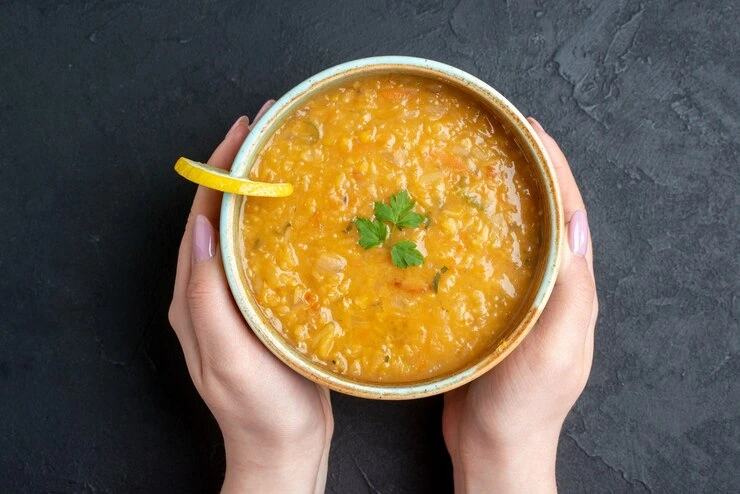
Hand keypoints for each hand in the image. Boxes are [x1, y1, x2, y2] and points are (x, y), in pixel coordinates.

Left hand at [168, 102, 333, 493]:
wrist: (284, 446)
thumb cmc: (258, 408)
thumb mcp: (228, 354)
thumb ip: (207, 294)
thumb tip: (200, 227)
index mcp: (194, 296)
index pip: (200, 217)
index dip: (218, 170)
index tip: (242, 131)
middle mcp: (211, 291)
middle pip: (220, 216)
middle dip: (239, 170)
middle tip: (269, 132)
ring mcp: (238, 298)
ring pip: (244, 231)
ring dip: (261, 192)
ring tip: (287, 159)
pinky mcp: (265, 307)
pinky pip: (267, 254)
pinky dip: (281, 224)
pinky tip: (306, 213)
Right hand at [442, 118, 597, 493]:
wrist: (495, 447)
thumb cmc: (525, 406)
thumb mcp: (554, 350)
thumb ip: (571, 292)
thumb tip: (576, 224)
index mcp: (572, 288)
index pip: (569, 211)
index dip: (553, 166)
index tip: (529, 128)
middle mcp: (548, 285)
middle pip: (540, 214)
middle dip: (523, 171)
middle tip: (493, 136)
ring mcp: (517, 296)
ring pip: (510, 234)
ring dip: (494, 197)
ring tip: (466, 166)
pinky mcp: (488, 308)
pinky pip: (482, 260)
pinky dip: (467, 234)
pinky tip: (440, 223)